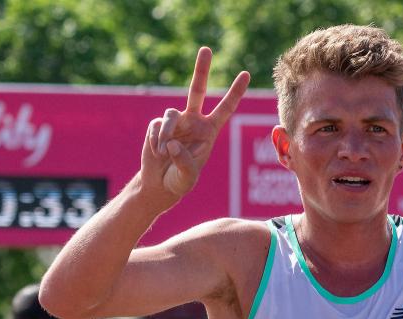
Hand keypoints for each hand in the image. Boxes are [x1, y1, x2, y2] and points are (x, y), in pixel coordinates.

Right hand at [141, 47, 249, 198]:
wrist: (159, 184)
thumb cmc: (180, 181)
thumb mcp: (187, 177)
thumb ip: (184, 162)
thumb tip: (172, 144)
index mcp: (209, 131)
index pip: (226, 108)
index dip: (235, 92)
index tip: (246, 73)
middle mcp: (194, 121)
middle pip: (197, 90)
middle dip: (202, 69)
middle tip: (206, 49)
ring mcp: (175, 121)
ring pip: (171, 113)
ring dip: (167, 132)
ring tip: (164, 152)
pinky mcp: (158, 125)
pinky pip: (157, 126)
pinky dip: (156, 140)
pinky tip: (158, 153)